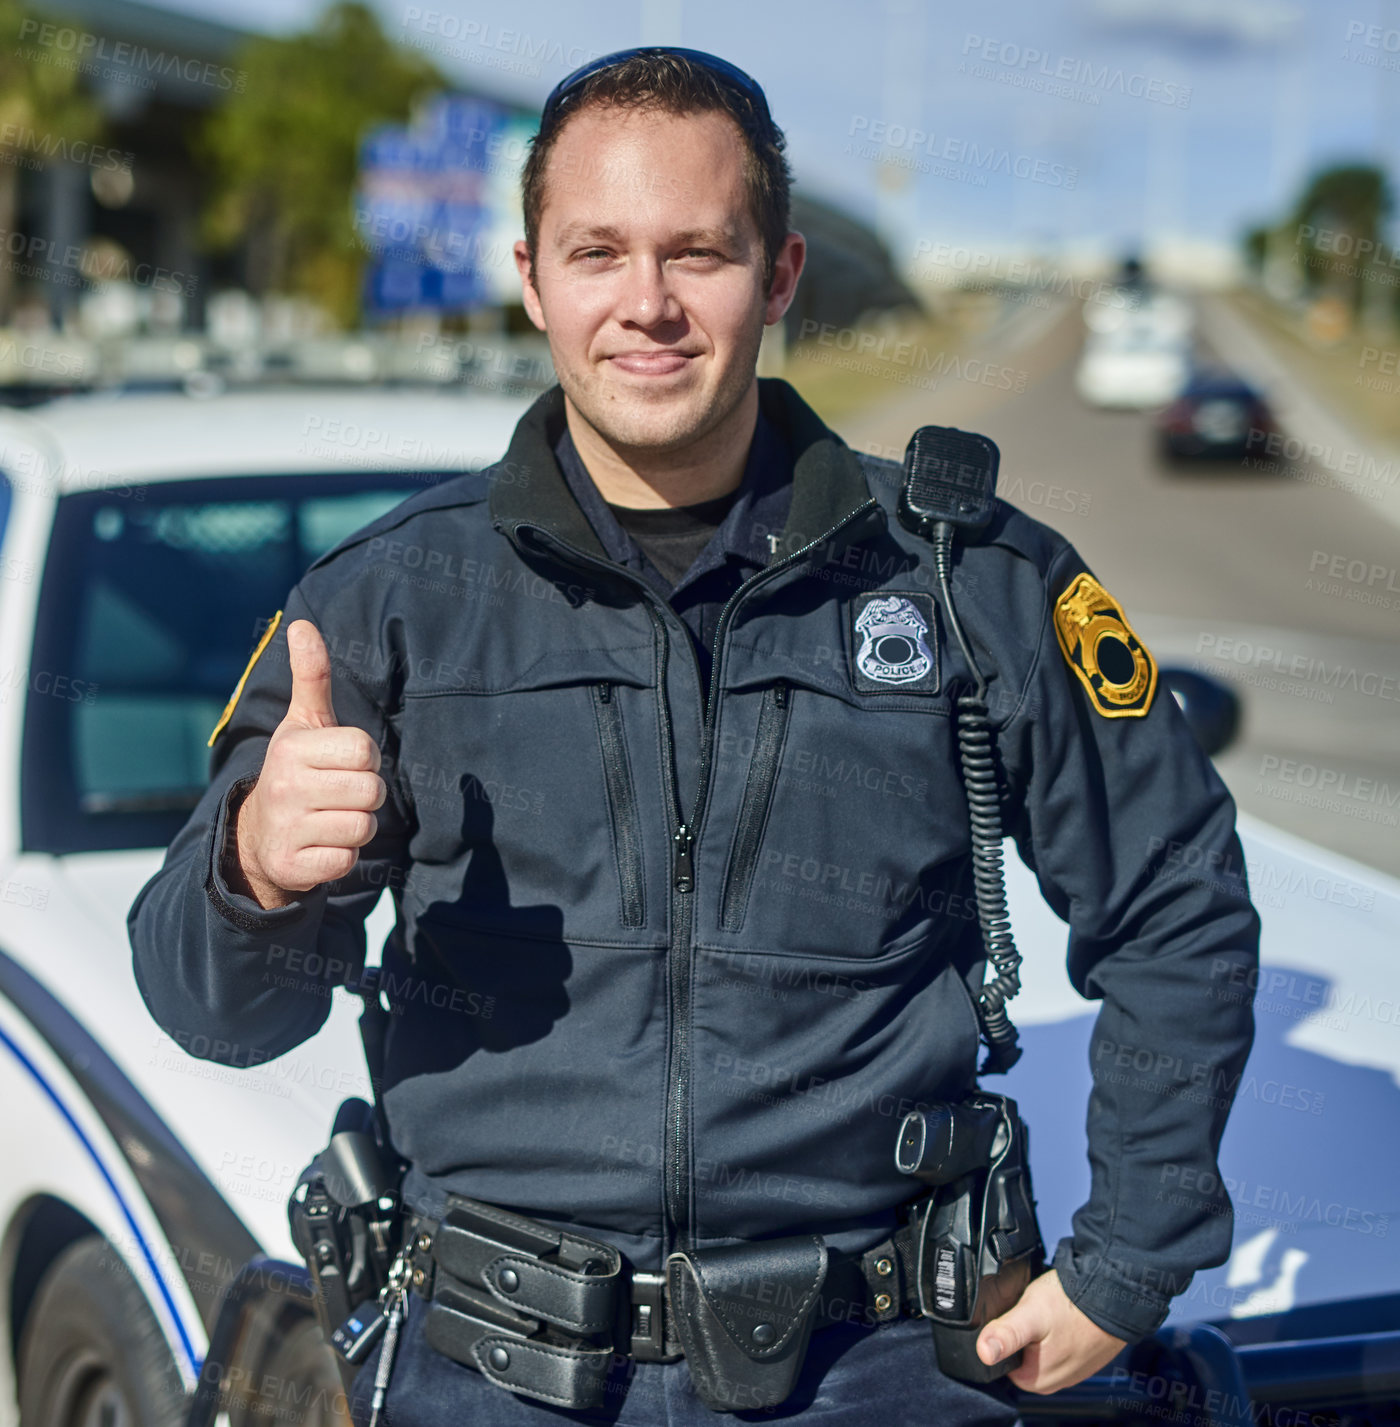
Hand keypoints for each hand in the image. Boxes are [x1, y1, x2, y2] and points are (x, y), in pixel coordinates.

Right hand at [231, 619, 385, 908]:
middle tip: (337, 795)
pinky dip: (342, 856)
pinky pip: (347, 861)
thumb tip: (302, 623)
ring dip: (356, 826)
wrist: (256, 837)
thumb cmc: (295, 771)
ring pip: (364, 826)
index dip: (364, 760)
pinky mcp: (292, 867)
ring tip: (329, 818)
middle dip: (364, 795)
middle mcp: (284, 786)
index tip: (341, 764)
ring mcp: (286, 828)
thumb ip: (311, 675)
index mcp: (292, 748)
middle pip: (371, 790)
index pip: (366, 752)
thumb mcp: (302, 723)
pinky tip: (320, 845)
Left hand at [976, 1268, 1127, 1393]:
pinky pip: (1059, 1340)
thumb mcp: (1031, 1314)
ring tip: (1049, 1308)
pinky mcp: (1083, 1353)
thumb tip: (983, 1353)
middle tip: (1033, 1309)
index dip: (1002, 1336)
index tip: (1013, 1317)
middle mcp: (1055, 1380)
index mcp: (1037, 1380)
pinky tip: (1061, 1310)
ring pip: (1040, 1345)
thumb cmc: (1075, 1305)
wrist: (1115, 1294)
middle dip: (1022, 1329)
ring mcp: (1072, 1367)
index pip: (1001, 1362)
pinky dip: (1057, 1324)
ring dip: (1040, 1326)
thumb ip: (1006, 1334)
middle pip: (1021, 1353)